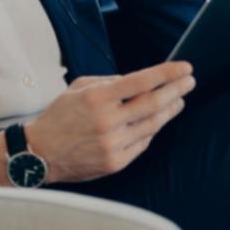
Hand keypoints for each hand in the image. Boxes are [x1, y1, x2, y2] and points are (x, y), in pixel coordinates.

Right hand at [23, 62, 195, 183]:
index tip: (185, 67)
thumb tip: (140, 81)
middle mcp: (107, 121)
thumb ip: (110, 82)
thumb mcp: (79, 88)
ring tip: (179, 100)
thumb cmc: (60, 116)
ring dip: (170, 111)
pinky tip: (158, 121)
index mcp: (97, 98)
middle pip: (154, 104)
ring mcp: (113, 144)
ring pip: (153, 125)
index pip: (142, 81)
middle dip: (176, 90)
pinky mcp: (116, 162)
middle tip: (189, 82)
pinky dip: (153, 130)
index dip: (167, 73)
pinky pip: (143, 143)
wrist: (40, 153)